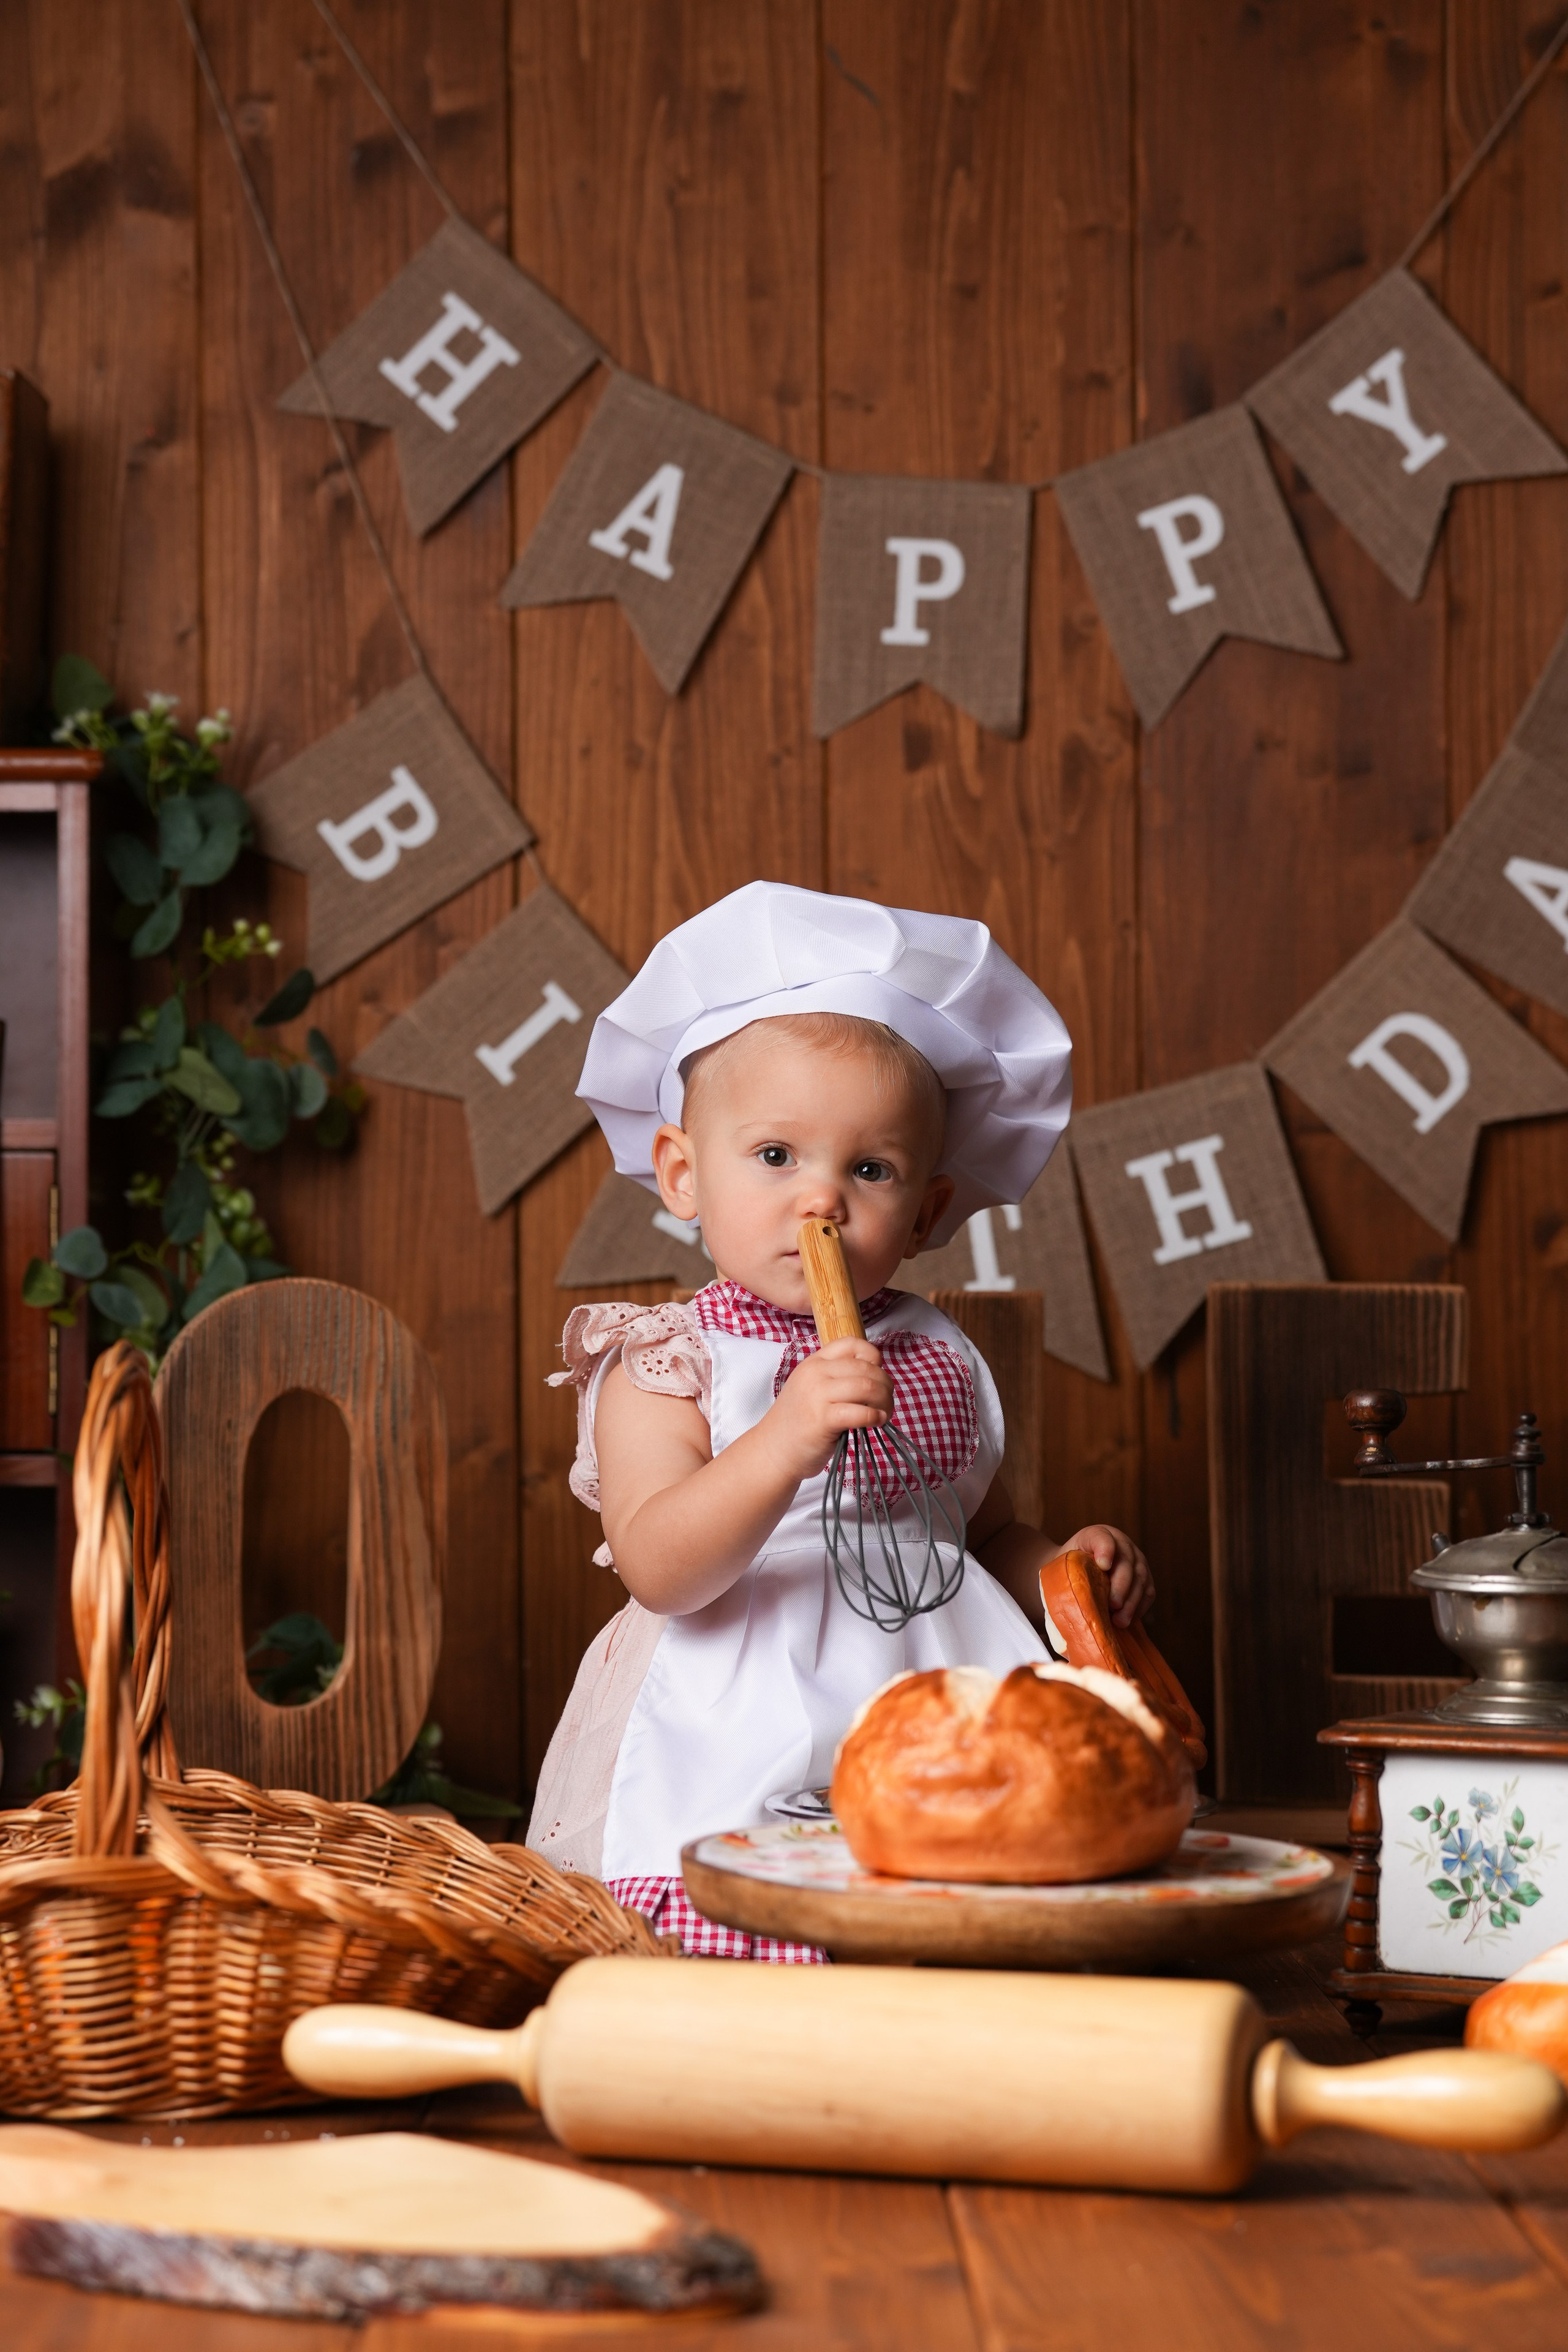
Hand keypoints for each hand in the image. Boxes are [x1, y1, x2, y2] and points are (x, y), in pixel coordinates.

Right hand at [764, 1338, 892, 1482]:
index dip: (873, 1356)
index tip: (877, 1375)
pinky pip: (860, 1412)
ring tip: (885, 1413)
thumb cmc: (798, 1422)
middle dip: (885, 1384)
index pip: (852, 1343)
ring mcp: (817, 1395)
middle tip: (887, 1401)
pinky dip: (875, 1417)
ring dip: (884, 1401)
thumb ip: (836, 1377)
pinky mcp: (823, 1419)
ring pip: (867, 1387)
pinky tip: (877, 1422)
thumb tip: (876, 1377)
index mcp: (814, 1362)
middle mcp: (815, 1373)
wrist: (774, 1450)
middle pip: (865, 1367)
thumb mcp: (812, 1388)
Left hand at [1058, 1524, 1152, 1628]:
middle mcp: (1121, 1543)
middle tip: (1113, 1605)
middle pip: (1126, 1562)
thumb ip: (1069, 1566)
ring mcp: (1136, 1559)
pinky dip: (1140, 1607)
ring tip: (1120, 1621)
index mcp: (1098, 1535)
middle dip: (1122, 1585)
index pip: (1102, 1538)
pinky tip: (1128, 1620)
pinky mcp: (1144, 1577)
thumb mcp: (1064, 1561)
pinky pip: (1148, 1592)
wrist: (1078, 1572)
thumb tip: (1080, 1588)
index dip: (1106, 1549)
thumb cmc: (1070, 1569)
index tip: (1103, 1566)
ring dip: (1132, 1602)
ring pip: (1141, 1578)